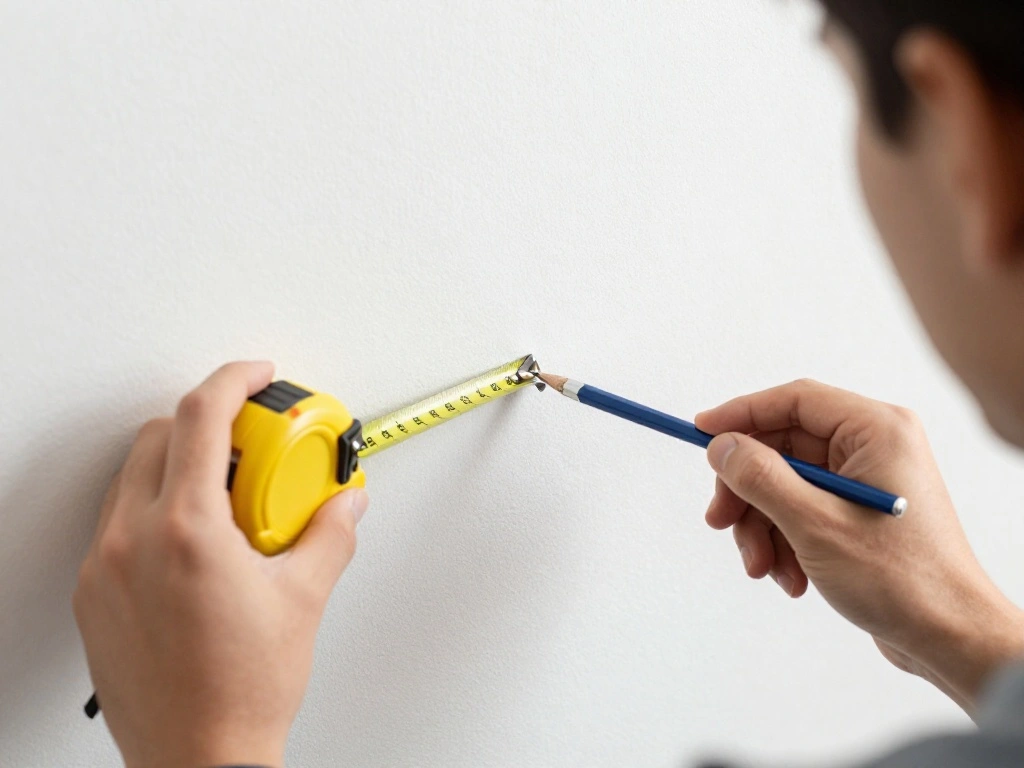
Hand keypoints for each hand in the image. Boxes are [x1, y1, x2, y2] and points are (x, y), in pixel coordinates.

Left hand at [73, 362, 369, 767]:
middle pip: (160, 434)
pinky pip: (116, 520)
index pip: (202, 416)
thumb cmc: (243, 692)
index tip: (257, 377)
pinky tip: (196, 542)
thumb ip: (331, 533)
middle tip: (253, 447)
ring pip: (132, 475)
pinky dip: (154, 507)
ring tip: (229, 500)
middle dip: (208, 422)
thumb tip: (347, 500)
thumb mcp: (303, 599)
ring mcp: (104, 568)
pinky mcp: (91, 595)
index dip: (234, 380)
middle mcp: (133, 541)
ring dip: (178, 465)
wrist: (198, 759)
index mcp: (188, 532)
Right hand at [695, 379, 1023, 714]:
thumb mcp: (814, 524)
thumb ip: (760, 477)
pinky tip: (792, 578)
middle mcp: (874, 447)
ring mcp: (867, 481)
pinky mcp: (859, 515)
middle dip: (748, 492)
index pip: (794, 401)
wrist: (950, 639)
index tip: (700, 434)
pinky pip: (802, 511)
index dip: (741, 414)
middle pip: (783, 448)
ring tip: (763, 567)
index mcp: (876, 430)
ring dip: (763, 527)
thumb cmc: (901, 579)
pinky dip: (785, 542)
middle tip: (720, 522)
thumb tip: (721, 446)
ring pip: (786, 485)